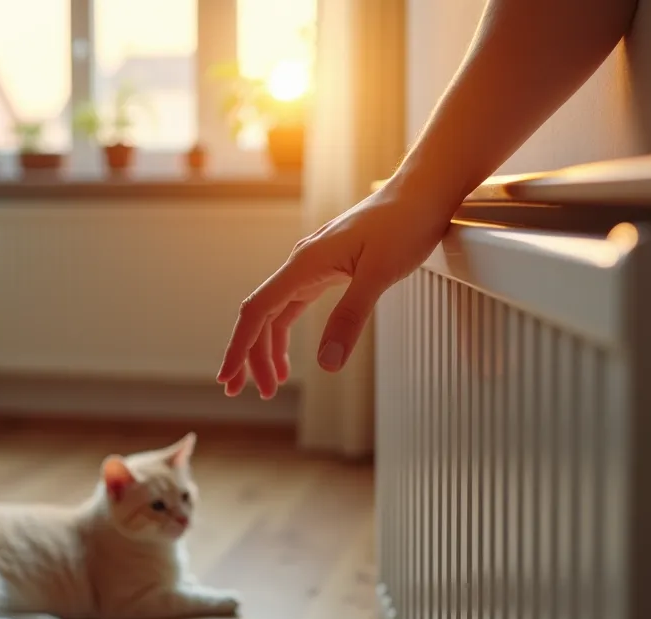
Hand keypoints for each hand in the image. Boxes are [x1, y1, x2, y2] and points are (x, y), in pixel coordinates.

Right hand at [216, 182, 453, 398]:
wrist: (423, 192)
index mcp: (304, 264)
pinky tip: (289, 356)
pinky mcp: (326, 269)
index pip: (257, 311)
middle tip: (246, 392)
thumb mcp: (379, 274)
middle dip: (249, 355)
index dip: (239, 347)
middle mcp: (301, 264)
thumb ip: (350, 318)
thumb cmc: (405, 223)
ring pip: (275, 313)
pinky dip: (286, 333)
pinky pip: (293, 305)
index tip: (227, 377)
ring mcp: (311, 266)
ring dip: (267, 349)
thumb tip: (327, 364)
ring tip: (270, 384)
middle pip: (260, 316)